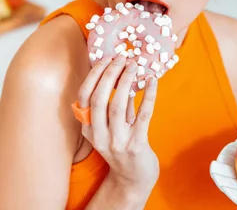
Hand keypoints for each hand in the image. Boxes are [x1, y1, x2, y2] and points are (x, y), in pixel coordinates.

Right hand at [78, 54, 159, 192]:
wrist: (133, 178)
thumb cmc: (120, 147)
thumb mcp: (108, 128)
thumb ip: (110, 106)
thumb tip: (119, 73)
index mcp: (88, 128)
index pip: (85, 97)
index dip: (95, 75)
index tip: (106, 59)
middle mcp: (99, 135)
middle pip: (99, 98)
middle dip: (110, 74)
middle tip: (121, 58)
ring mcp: (117, 141)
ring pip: (118, 105)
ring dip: (126, 81)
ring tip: (134, 66)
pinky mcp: (137, 145)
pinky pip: (143, 115)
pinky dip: (148, 95)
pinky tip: (152, 82)